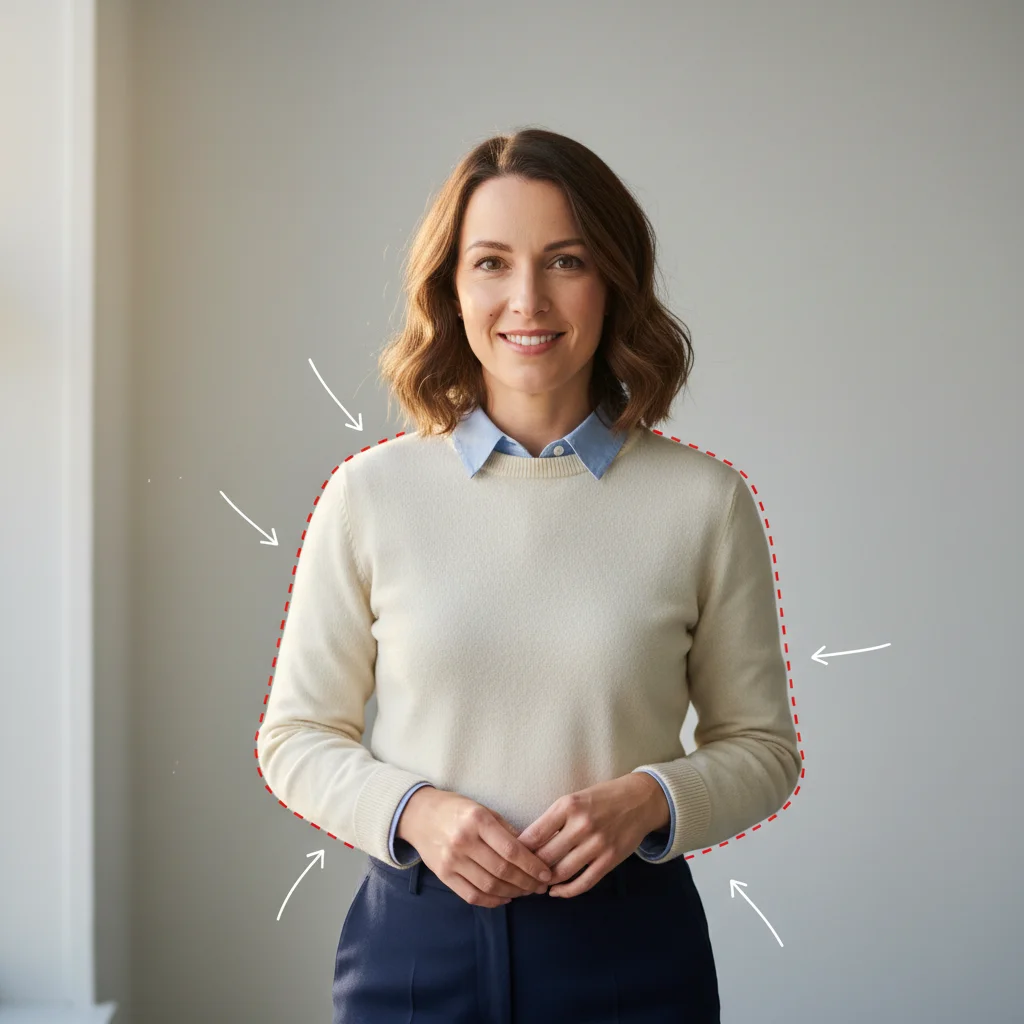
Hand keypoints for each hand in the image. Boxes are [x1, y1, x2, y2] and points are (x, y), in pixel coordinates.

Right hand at [396, 787, 553, 907]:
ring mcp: (451, 860)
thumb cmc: (456, 809)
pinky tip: (505, 897)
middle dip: (527, 882)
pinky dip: (492, 901)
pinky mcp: (443, 875)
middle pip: (502, 871)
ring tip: (526, 892)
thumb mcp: (483, 809)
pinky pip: (472, 895)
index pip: (511, 849)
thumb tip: (531, 851)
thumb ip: (505, 830)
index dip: (532, 865)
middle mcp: (463, 841)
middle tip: (540, 886)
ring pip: (489, 886)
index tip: (546, 873)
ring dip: (513, 892)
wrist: (419, 815)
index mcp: (477, 820)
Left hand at [515, 774, 667, 898]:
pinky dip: (567, 891)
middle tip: (518, 877)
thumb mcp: (574, 799)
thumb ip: (553, 819)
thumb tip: (526, 844)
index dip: (518, 850)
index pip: (534, 834)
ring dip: (546, 882)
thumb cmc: (601, 799)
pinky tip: (556, 891)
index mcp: (568, 806)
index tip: (508, 858)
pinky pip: (584, 882)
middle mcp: (582, 825)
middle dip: (529, 870)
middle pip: (545, 856)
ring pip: (562, 872)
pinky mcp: (610, 860)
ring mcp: (597, 844)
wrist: (639, 801)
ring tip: (535, 885)